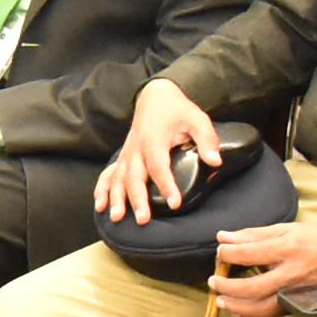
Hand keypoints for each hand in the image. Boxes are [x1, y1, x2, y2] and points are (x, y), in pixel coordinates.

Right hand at [92, 77, 219, 221]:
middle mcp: (136, 148)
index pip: (159, 166)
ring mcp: (127, 153)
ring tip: (117, 218)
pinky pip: (108, 174)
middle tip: (143, 219)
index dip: (166, 185)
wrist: (155, 97)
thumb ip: (206, 139)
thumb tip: (216, 161)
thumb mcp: (196, 119)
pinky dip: (102, 189)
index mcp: (154, 139)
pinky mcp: (123, 157)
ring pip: (118, 178)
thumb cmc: (177, 110)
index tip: (175, 203)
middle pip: (134, 176)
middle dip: (137, 199)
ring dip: (116, 198)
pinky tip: (100, 206)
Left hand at [207, 218, 316, 316]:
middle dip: (228, 286)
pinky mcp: (298, 301)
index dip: (228, 253)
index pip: (250, 252)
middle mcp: (291, 271)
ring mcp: (295, 290)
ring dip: (237, 307)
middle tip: (213, 281)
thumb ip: (254, 234)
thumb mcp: (288, 228)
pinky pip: (270, 313)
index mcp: (288, 247)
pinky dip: (251, 315)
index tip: (220, 250)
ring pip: (261, 306)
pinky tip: (238, 310)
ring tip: (221, 301)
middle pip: (253, 286)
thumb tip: (224, 237)